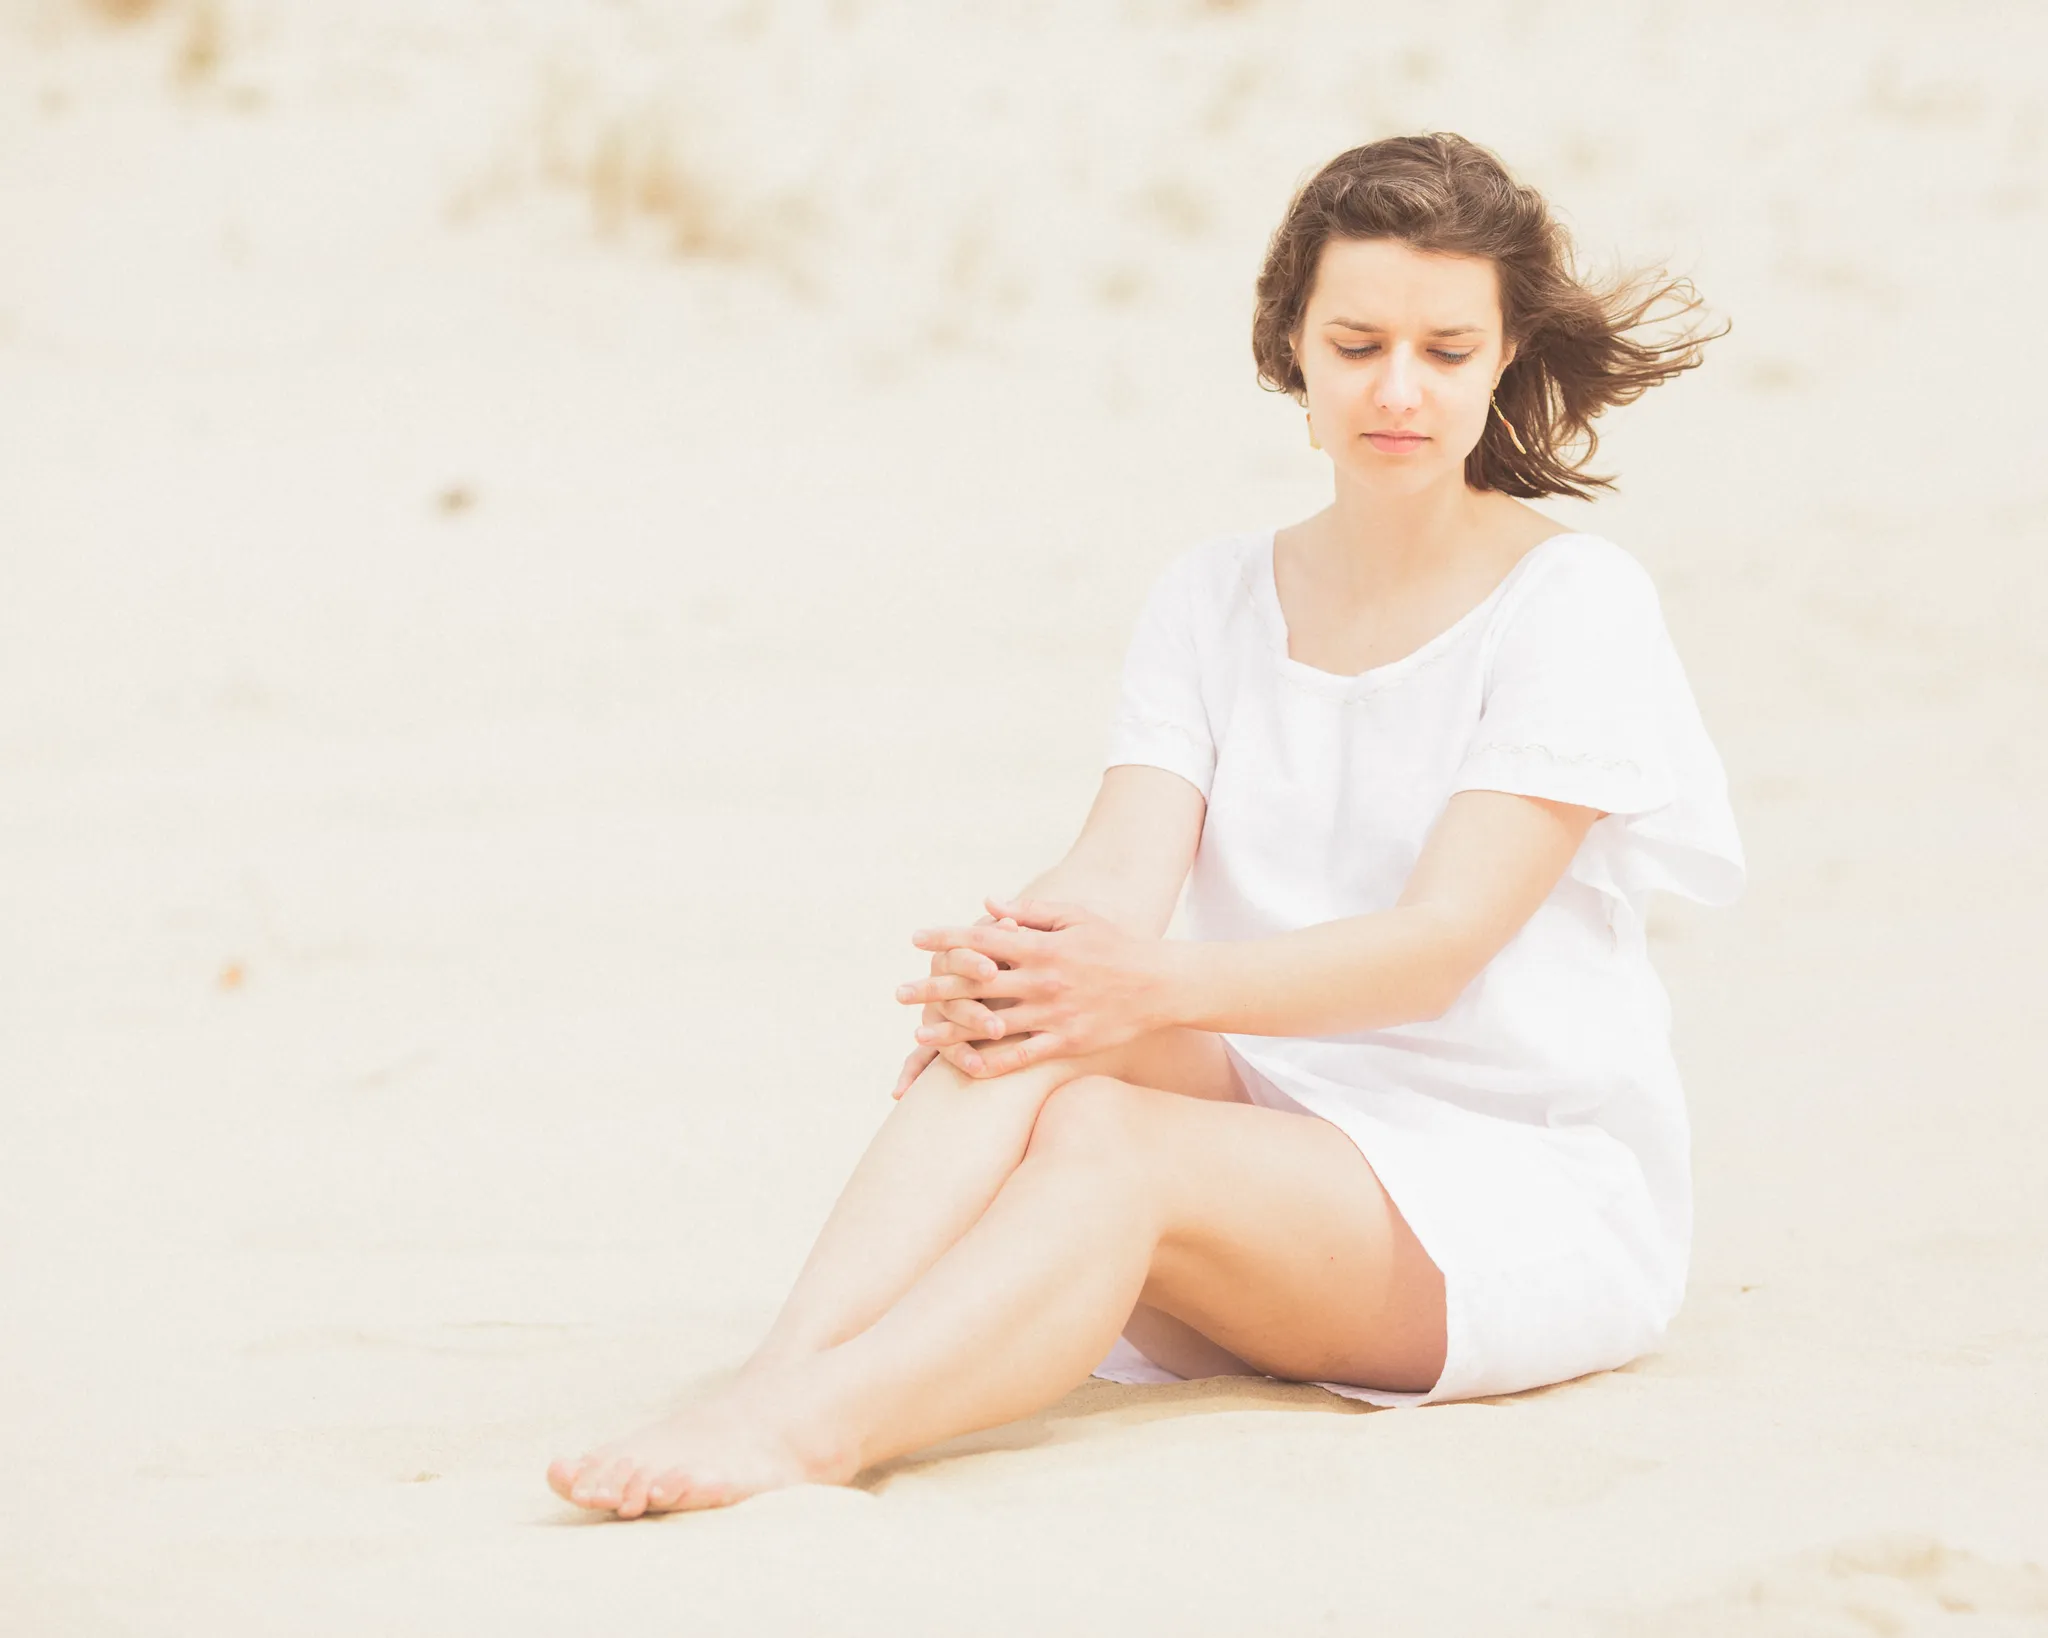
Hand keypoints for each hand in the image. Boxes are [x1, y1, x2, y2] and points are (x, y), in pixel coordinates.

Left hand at [896, 896, 1175, 1077]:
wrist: (1159, 985)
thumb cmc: (1114, 945)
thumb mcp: (1074, 918)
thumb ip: (1029, 911)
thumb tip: (987, 904)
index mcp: (1041, 947)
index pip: (983, 939)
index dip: (946, 938)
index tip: (916, 939)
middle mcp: (1042, 981)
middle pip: (977, 984)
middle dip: (935, 987)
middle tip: (900, 993)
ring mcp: (1052, 1014)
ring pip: (991, 1024)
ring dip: (952, 1029)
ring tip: (920, 1033)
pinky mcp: (1066, 1042)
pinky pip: (1022, 1057)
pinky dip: (992, 1063)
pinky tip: (964, 1066)